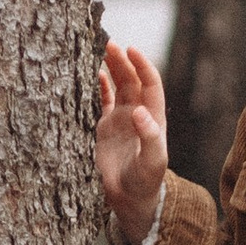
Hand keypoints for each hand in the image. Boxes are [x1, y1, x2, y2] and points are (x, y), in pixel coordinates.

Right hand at [97, 39, 168, 243]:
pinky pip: (101, 102)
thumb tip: (140, 111)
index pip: (150, 84)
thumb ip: (150, 136)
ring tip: (99, 50)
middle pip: (131, 80)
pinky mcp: (104, 129)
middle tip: (109, 44)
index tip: (132, 50)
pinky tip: (92, 74)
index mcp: (152, 118)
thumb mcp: (153, 161)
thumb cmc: (146, 181)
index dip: (142, 65)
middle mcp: (137, 114)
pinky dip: (97, 88)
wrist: (131, 200)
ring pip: (116, 87)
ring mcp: (120, 120)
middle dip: (122, 61)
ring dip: (110, 69)